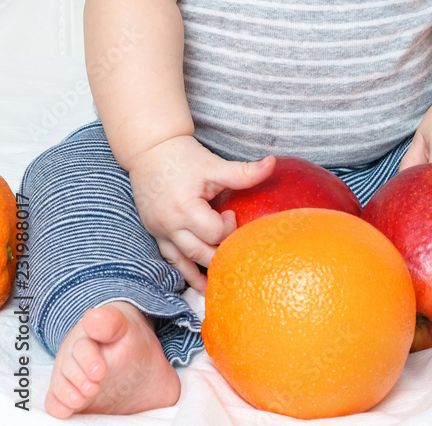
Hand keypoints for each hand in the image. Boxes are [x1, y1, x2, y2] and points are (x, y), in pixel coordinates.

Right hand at [127, 136, 274, 291]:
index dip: (229, 227)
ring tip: (221, 290)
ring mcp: (159, 232)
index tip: (232, 214)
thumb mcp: (213, 165)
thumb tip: (272, 163)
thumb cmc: (183, 157)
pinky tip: (198, 283)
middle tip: (238, 255)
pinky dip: (184, 271)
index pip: (213, 232)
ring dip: (201, 277)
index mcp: (184, 208)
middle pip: (200, 252)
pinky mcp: (155, 233)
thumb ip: (242, 171)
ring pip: (183, 263)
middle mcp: (169, 225)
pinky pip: (170, 259)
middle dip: (220, 256)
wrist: (150, 150)